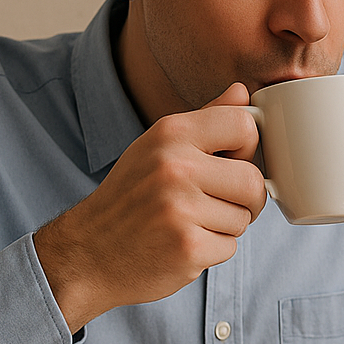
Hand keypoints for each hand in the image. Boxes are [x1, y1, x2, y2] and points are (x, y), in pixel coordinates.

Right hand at [34, 84, 265, 330]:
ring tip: (190, 222)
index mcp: (170, 133)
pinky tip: (183, 243)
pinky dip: (213, 250)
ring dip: (226, 226)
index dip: (247, 148)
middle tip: (219, 203)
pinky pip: (230, 246)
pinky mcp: (188, 247)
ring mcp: (181, 209)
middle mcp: (175, 167)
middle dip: (246, 197)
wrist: (90, 252)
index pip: (244, 124)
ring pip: (244, 217)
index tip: (231, 161)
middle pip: (253, 180)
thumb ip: (207, 119)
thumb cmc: (132, 195)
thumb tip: (243, 91)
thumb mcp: (159, 145)